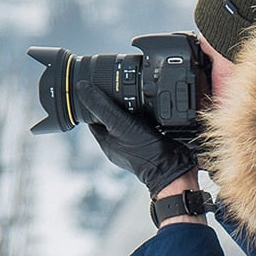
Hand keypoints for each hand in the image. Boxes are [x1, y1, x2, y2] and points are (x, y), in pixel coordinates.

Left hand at [75, 81, 196, 196]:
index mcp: (105, 142)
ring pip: (128, 125)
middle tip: (122, 93)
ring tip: (138, 104)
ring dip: (132, 114)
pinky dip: (147, 120)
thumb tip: (82, 87)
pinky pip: (145, 129)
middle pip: (110, 120)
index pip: (92, 117)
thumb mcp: (118, 124)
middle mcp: (119, 146)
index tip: (99, 89)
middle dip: (114, 107)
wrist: (174, 168)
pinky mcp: (151, 146)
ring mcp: (135, 148)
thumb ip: (100, 106)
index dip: (93, 102)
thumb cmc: (145, 151)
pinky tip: (153, 116)